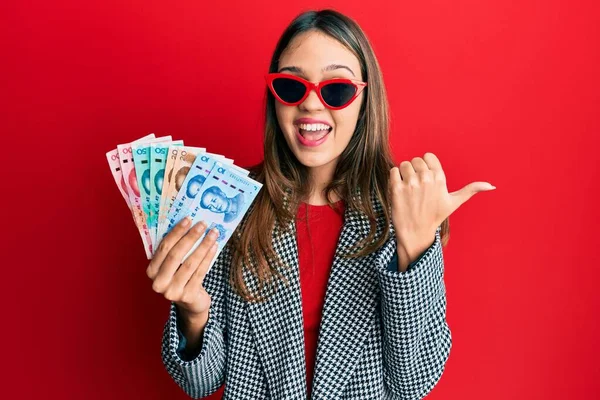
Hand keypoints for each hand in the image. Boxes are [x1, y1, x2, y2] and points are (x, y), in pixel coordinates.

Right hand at [146, 217, 219, 316]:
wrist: (190, 302)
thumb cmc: (181, 277)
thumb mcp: (173, 265)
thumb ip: (174, 249)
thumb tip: (188, 223)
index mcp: (152, 271)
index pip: (163, 247)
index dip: (176, 232)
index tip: (188, 219)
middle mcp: (158, 282)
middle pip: (176, 255)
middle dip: (191, 237)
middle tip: (203, 224)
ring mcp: (172, 291)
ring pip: (190, 263)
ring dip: (203, 246)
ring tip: (213, 233)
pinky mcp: (187, 295)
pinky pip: (200, 272)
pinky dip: (208, 258)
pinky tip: (214, 247)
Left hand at [389, 152, 495, 266]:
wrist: (416, 232)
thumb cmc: (435, 216)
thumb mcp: (454, 202)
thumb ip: (471, 190)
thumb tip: (492, 186)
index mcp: (440, 179)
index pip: (428, 156)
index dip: (425, 165)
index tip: (426, 177)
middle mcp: (426, 179)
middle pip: (416, 160)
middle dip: (415, 170)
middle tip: (416, 186)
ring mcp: (411, 184)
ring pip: (404, 164)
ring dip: (404, 173)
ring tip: (408, 188)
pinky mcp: (397, 189)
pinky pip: (393, 171)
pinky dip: (394, 178)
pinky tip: (400, 189)